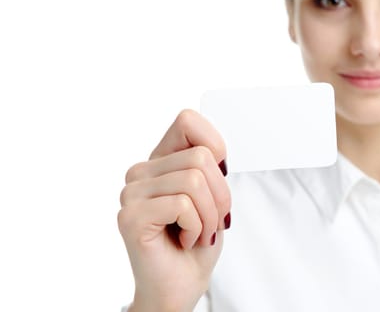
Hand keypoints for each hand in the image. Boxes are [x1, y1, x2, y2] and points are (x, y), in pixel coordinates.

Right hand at [118, 109, 230, 311]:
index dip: (215, 146)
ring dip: (210, 215)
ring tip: (199, 233)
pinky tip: (185, 240)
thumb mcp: (213, 196)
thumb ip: (209, 166)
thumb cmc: (197, 243)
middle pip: (201, 157)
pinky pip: (183, 205)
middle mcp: (140, 173)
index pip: (187, 120)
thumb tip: (216, 150)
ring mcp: (132, 194)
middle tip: (211, 222)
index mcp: (160, 162)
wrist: (181, 286)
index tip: (219, 177)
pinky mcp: (131, 216)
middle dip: (220, 195)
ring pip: (194, 180)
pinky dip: (197, 227)